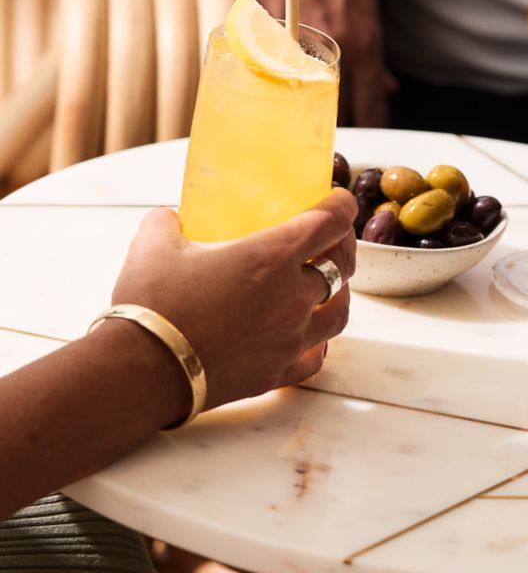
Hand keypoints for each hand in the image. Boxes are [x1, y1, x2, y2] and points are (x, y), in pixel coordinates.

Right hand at [111, 188, 356, 411]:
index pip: (332, 222)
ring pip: (339, 312)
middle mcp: (293, 296)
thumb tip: (169, 218)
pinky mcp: (277, 373)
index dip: (342, 205)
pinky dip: (318, 341)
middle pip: (342, 266)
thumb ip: (167, 222)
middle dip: (340, 247)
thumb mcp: (153, 245)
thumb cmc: (151, 304)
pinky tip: (308, 335)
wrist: (140, 372)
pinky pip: (316, 356)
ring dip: (338, 294)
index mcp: (272, 256)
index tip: (337, 200)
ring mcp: (289, 338)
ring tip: (325, 286)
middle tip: (329, 241)